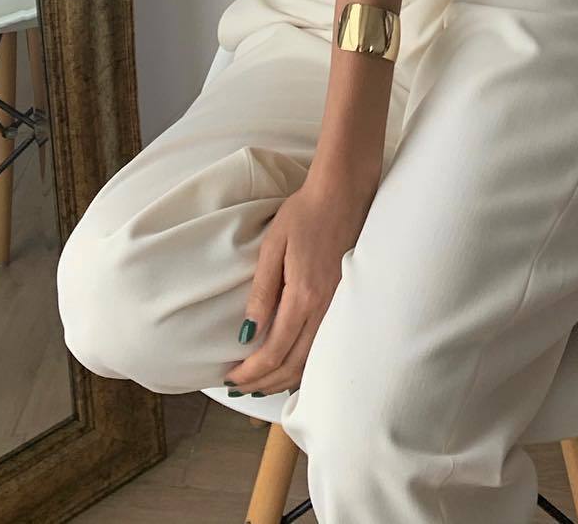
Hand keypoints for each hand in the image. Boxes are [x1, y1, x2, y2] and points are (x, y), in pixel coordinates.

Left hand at [222, 171, 377, 394]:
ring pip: (311, 361)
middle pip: (293, 364)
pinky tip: (291, 364)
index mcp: (304, 295)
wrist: (344, 191)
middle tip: (238, 386)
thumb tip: (248, 334)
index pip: (274, 351)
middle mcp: (325, 307)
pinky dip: (304, 364)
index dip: (251, 371)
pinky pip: (324, 346)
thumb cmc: (306, 212)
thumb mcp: (273, 246)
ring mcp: (340, 306)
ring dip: (284, 378)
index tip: (230, 377)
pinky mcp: (347, 301)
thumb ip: (262, 291)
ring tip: (260, 382)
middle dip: (264, 382)